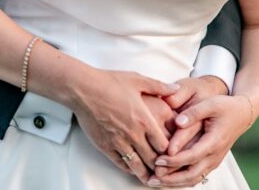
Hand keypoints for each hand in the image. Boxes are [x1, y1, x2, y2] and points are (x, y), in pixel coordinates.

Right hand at [70, 69, 178, 183]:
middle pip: (153, 159)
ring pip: (137, 165)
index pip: (164, 144)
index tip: (174, 153)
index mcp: (144, 119)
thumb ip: (159, 86)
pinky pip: (120, 163)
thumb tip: (175, 89)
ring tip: (152, 178)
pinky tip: (133, 169)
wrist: (83, 89)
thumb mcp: (138, 80)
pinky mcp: (105, 146)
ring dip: (146, 174)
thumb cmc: (109, 82)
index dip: (171, 151)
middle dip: (161, 167)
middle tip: (166, 171)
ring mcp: (119, 142)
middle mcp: (133, 134)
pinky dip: (129, 169)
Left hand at [151, 95, 252, 186]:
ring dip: (174, 183)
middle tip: (152, 177)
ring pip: (193, 179)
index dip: (174, 160)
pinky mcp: (211, 162)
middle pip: (191, 175)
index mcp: (214, 141)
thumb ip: (193, 113)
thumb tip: (177, 122)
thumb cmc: (226, 107)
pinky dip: (181, 180)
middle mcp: (214, 155)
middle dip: (170, 179)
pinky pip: (196, 176)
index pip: (192, 156)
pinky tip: (166, 179)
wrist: (242, 114)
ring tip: (155, 182)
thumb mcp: (210, 104)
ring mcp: (213, 161)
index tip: (157, 160)